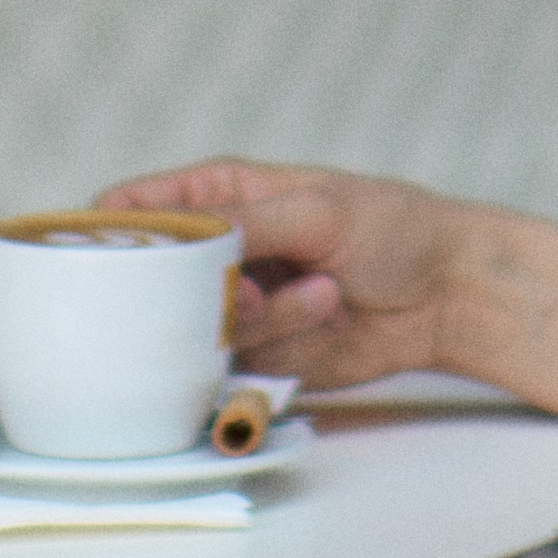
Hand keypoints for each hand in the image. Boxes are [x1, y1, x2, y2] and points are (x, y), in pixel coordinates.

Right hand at [96, 159, 477, 387]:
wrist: (445, 294)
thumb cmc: (391, 228)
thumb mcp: (317, 210)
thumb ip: (243, 225)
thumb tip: (178, 244)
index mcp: (220, 194)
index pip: (131, 210)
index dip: (111, 235)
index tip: (120, 260)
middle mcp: (216, 251)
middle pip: (149, 283)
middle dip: (187, 292)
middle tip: (249, 288)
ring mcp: (232, 306)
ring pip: (190, 328)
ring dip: (258, 318)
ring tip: (322, 293)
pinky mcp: (254, 355)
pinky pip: (228, 364)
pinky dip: (275, 348)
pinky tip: (323, 319)